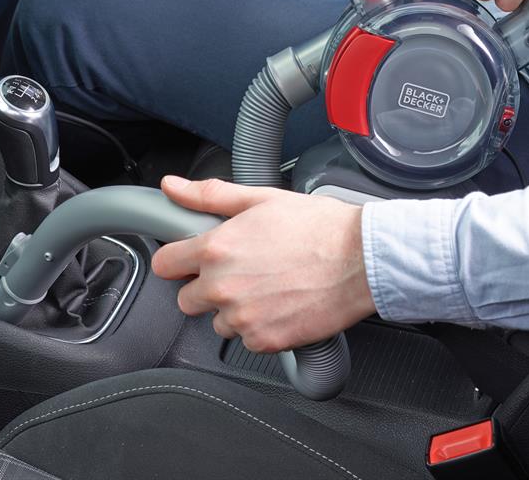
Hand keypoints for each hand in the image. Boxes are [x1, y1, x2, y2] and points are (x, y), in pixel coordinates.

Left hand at [151, 177, 375, 352]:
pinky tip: (281, 305)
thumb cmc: (319, 228)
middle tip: (237, 274)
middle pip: (185, 300)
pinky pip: (247, 340)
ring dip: (234, 310)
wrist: (364, 259)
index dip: (177, 260)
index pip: (164, 264)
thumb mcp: (261, 199)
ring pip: (217, 322)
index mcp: (215, 249)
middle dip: (204, 288)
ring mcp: (243, 317)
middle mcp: (222, 286)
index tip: (189, 260)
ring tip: (266, 289)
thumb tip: (173, 187)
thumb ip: (209, 196)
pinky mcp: (265, 340)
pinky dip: (260, 327)